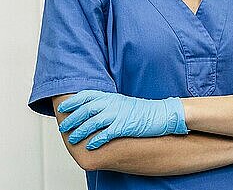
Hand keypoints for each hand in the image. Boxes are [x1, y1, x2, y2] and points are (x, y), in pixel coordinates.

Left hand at [57, 90, 188, 149]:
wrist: (161, 114)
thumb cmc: (142, 111)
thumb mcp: (122, 102)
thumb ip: (107, 103)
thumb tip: (92, 110)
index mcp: (112, 97)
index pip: (87, 95)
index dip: (73, 102)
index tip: (62, 108)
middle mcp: (113, 104)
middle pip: (86, 110)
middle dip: (73, 119)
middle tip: (64, 127)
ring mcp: (119, 114)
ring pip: (93, 122)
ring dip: (81, 132)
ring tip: (73, 139)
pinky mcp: (124, 126)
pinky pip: (106, 134)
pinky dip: (96, 140)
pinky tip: (90, 146)